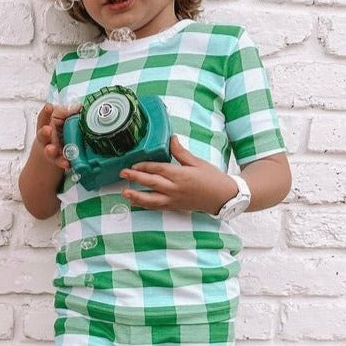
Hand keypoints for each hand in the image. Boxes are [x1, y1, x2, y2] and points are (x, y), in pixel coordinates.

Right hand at [36, 102, 81, 170]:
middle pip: (42, 135)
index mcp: (46, 124)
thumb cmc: (58, 130)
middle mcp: (46, 138)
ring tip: (51, 149)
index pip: (44, 117)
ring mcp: (51, 150)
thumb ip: (67, 113)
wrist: (56, 149)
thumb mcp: (61, 119)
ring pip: (49, 151)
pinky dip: (63, 163)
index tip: (49, 107)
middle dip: (44, 133)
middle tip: (47, 130)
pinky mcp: (57, 160)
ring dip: (50, 150)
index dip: (45, 112)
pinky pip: (60, 162)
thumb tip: (80, 107)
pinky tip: (67, 163)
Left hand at [119, 136, 238, 214]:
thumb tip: (171, 138)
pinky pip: (156, 207)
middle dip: (136, 178)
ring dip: (136, 196)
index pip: (159, 169)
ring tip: (124, 193)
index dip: (145, 166)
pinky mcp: (174, 207)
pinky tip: (135, 202)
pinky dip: (145, 205)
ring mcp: (173, 200)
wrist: (223, 197)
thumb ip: (181, 153)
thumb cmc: (212, 178)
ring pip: (151, 199)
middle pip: (152, 183)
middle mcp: (175, 189)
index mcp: (181, 175)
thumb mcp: (198, 162)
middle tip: (123, 173)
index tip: (134, 163)